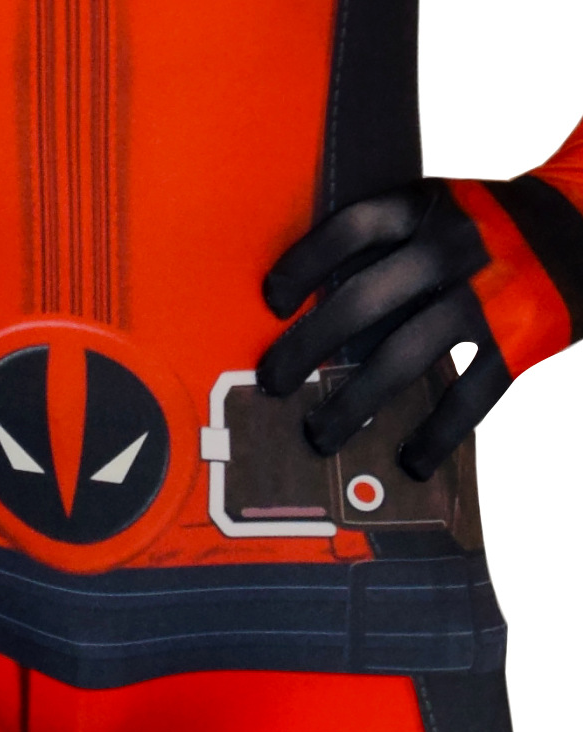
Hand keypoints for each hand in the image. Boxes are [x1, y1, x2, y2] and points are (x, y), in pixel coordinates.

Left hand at [256, 174, 576, 479]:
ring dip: (353, 405)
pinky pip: (467, 397)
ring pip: (403, 358)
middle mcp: (452, 245)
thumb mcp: (442, 210)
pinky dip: (435, 436)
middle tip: (272, 384)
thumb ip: (390, 248)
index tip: (271, 303)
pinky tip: (409, 462)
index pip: (348, 229)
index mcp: (424, 206)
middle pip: (361, 300)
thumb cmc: (491, 227)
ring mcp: (488, 293)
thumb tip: (316, 315)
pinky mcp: (523, 338)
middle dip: (306, 348)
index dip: (303, 265)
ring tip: (320, 436)